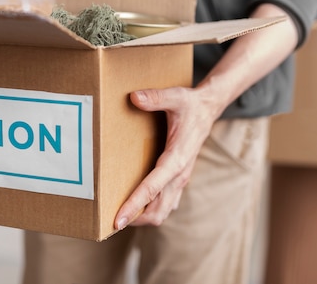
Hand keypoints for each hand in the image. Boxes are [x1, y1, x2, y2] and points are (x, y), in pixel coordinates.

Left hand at [114, 86, 217, 229]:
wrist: (208, 109)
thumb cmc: (190, 105)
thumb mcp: (175, 96)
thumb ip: (155, 97)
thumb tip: (134, 98)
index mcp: (177, 158)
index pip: (153, 188)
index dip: (134, 205)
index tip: (117, 220)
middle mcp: (180, 174)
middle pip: (157, 210)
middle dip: (135, 218)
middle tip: (109, 220)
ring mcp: (180, 179)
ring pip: (163, 211)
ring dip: (143, 217)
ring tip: (120, 217)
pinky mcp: (178, 179)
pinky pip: (165, 204)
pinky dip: (151, 209)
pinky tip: (135, 204)